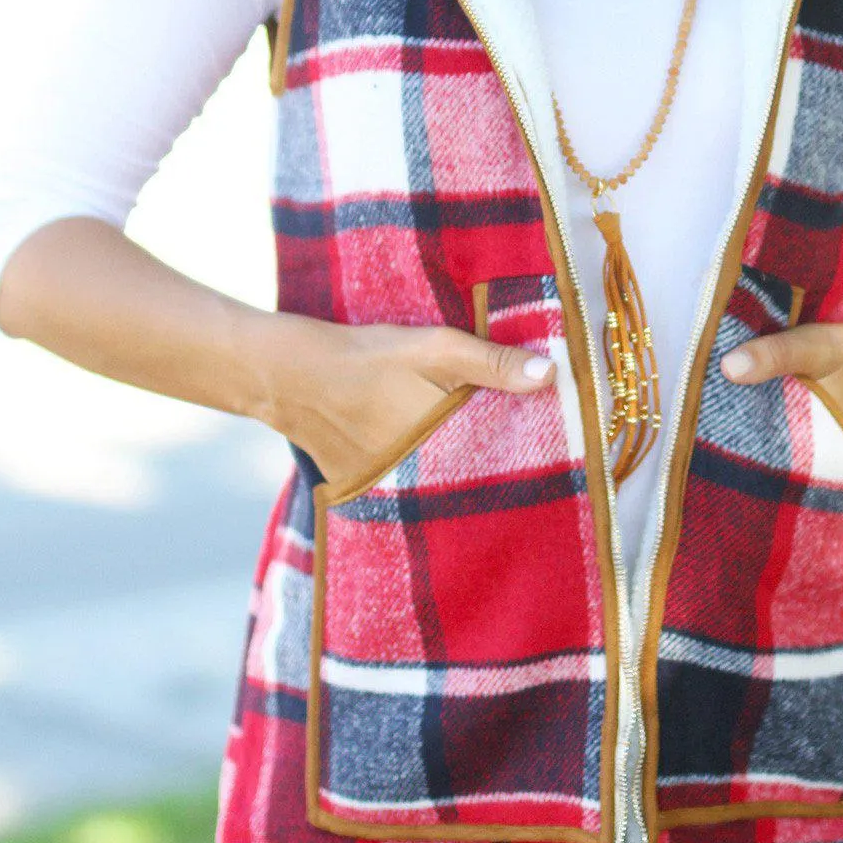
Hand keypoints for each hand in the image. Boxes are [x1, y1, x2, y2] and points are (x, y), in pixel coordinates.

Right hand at [258, 314, 554, 491]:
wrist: (291, 376)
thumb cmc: (369, 360)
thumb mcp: (436, 350)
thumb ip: (493, 362)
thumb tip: (552, 374)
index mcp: (445, 453)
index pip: (501, 466)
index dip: (525, 457)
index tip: (552, 450)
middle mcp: (418, 484)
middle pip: (469, 479)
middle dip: (493, 470)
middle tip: (523, 457)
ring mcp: (389, 492)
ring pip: (437, 486)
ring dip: (455, 473)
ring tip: (476, 456)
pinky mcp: (364, 489)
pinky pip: (403, 488)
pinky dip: (417, 475)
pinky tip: (426, 453)